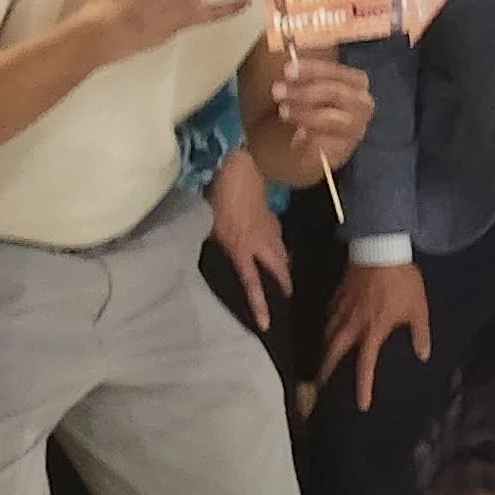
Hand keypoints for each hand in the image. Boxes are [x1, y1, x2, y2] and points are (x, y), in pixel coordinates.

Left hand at [208, 146, 290, 333]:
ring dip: (283, 268)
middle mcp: (261, 244)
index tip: (266, 325)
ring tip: (284, 279)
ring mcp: (270, 230)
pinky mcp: (272, 219)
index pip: (252, 284)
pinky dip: (279, 248)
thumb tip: (210, 250)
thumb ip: (212, 241)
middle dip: (284, 287)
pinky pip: (279, 239)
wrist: (239, 168)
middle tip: (287, 299)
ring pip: (283, 255)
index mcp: (242, 249)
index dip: (260, 306)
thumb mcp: (208, 224)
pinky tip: (275, 248)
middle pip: (279, 271)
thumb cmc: (218, 196)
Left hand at [272, 53, 373, 171]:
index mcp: (355, 82)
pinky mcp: (347, 146)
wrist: (314, 148)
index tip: (288, 69)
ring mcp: (357, 126)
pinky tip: (296, 131)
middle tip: (278, 91)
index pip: (336, 71)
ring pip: (332, 117)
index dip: (312, 69)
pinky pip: (328, 139)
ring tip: (283, 111)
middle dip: (304, 91)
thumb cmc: (313, 111)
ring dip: (304, 112)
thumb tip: (289, 65)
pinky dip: (310, 132)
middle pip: (335, 92)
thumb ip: (304, 77)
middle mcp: (362, 102)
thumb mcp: (309, 89)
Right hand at [318, 261, 430, 411]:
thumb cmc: (402, 282)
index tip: (361, 405)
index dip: (363, 387)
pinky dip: (328, 326)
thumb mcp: (418, 309)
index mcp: (372, 332)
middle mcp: (352, 325)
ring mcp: (342, 308)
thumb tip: (423, 355)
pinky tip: (330, 327)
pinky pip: (329, 316)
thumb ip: (420, 334)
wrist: (381, 249)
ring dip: (325, 350)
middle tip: (320, 384)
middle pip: (333, 352)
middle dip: (326, 370)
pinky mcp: (338, 294)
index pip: (365, 366)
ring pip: (327, 334)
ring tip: (324, 359)